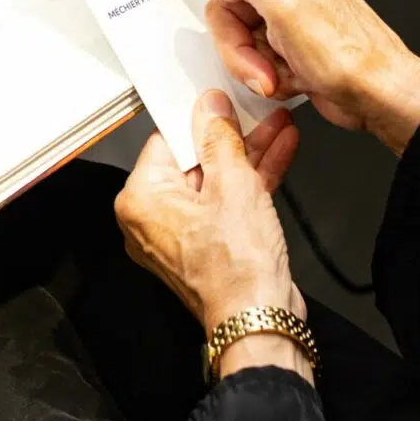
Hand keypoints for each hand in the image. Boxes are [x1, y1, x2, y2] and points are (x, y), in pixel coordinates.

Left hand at [115, 93, 309, 379]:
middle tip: (254, 113)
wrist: (260, 318)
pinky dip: (251, 182)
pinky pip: (226, 203)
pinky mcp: (209, 246)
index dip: (198, 117)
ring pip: (215, 181)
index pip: (165, 140)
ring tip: (276, 127)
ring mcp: (182, 235)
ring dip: (249, 155)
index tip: (220, 102)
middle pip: (193, 160)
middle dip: (232, 136)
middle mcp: (153, 220)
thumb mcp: (233, 182)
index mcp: (141, 200)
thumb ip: (221, 138)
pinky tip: (278, 153)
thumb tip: (212, 109)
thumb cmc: (235, 268)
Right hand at [122, 0, 419, 153]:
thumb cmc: (347, 51)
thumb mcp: (286, 2)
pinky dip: (260, 67)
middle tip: (254, 58)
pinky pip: (247, 46)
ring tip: (276, 73)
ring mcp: (283, 2)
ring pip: (229, 25)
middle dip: (228, 34)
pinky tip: (287, 75)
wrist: (378, 92)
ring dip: (245, 57)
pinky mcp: (286, 32)